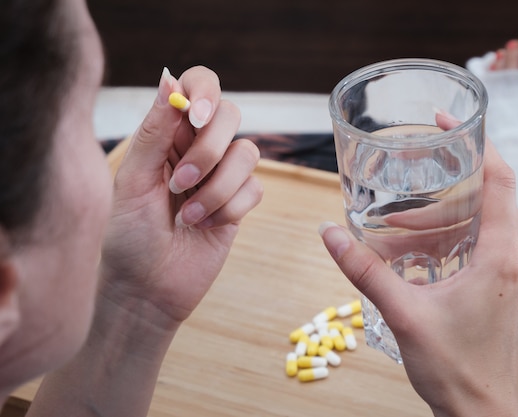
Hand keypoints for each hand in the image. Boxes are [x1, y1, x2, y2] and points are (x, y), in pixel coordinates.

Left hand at [99, 66, 262, 326]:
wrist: (149, 290)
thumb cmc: (130, 237)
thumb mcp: (133, 182)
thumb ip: (153, 133)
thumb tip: (169, 79)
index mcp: (168, 135)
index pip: (198, 87)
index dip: (205, 92)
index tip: (196, 118)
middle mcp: (199, 149)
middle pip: (231, 115)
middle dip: (209, 151)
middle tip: (180, 182)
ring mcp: (222, 176)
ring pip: (247, 153)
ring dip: (218, 188)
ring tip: (189, 216)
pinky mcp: (239, 203)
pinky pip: (254, 188)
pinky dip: (230, 208)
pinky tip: (206, 226)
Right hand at [320, 139, 517, 416]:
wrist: (481, 412)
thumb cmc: (454, 368)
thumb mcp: (402, 313)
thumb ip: (363, 269)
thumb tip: (328, 233)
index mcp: (502, 257)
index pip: (499, 178)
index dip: (476, 142)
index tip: (446, 122)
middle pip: (488, 197)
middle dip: (445, 187)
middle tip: (409, 183)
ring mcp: (517, 273)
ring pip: (484, 223)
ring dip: (442, 220)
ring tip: (398, 231)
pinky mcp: (509, 286)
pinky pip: (484, 246)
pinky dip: (452, 241)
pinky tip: (416, 256)